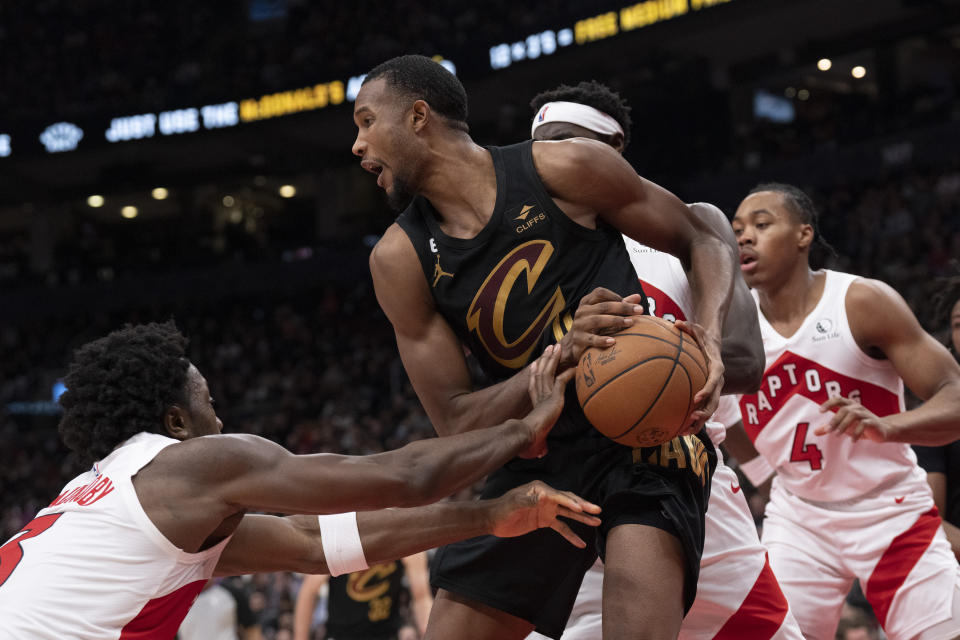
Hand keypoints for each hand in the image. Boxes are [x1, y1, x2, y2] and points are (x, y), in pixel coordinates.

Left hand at [487, 480, 601, 547]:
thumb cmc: (502, 508)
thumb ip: (528, 500)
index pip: (559, 495)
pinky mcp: (545, 521)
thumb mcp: (514, 504)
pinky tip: (581, 543)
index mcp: (540, 489)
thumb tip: (542, 497)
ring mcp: (547, 509)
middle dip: (583, 506)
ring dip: (583, 518)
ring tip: (597, 522)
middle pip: (568, 501)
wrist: (493, 519)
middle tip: (598, 510)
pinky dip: (571, 535)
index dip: (570, 502)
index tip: (581, 509)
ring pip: (569, 514)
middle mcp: (546, 497)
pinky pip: (561, 527)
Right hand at [519, 344, 575, 458]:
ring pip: (549, 371)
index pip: (533, 383)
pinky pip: (562, 380)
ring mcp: (545, 393)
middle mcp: (538, 394)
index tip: (536, 364)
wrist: (528, 434)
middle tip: (549, 347)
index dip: (535, 373)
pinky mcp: (554, 396)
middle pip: (540, 372)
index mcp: (533, 402)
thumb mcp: (536, 438)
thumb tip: (542, 454)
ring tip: (557, 347)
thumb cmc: (529, 439)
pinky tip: (575, 367)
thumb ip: (540, 443)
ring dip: (553, 358)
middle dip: (545, 359)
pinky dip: (569, 373)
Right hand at [558, 287, 645, 369]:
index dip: (615, 295)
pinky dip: (602, 340)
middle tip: (639, 310)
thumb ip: (619, 305)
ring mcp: (579, 325)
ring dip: (615, 321)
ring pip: (597, 320)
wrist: (573, 344)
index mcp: (586, 303)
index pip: (600, 293)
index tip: (629, 303)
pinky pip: (591, 339)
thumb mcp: (604, 314)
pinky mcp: (578, 340)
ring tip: (630, 323)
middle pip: (603, 306)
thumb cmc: (592, 326)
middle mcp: (581, 312)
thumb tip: (638, 297)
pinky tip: (613, 341)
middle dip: (623, 308)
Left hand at [674, 320, 723, 433]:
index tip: (696, 399)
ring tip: (684, 432)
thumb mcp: (697, 328)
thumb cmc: (703, 337)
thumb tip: (676, 323)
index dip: (707, 391)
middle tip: (693, 419)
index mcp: (716, 368)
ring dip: (699, 423)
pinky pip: (702, 410)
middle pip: (714, 401)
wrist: (713, 345)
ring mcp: (714, 391)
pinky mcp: (708, 395)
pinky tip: (679, 430)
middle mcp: (718, 382)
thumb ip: (688, 326)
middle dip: (705, 412)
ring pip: (709, 411)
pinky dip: (693, 422)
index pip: (714, 381)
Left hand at [815, 396, 890, 441]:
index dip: (829, 403)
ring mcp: (865, 414)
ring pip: (853, 415)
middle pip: (844, 410)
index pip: (838, 399)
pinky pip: (864, 424)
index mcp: (849, 405)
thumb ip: (830, 428)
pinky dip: (856, 432)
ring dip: (844, 425)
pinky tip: (852, 440)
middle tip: (828, 431)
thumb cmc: (860, 426)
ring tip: (837, 435)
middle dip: (835, 420)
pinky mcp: (873, 422)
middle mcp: (857, 407)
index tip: (820, 411)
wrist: (882, 430)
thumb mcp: (843, 426)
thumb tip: (814, 432)